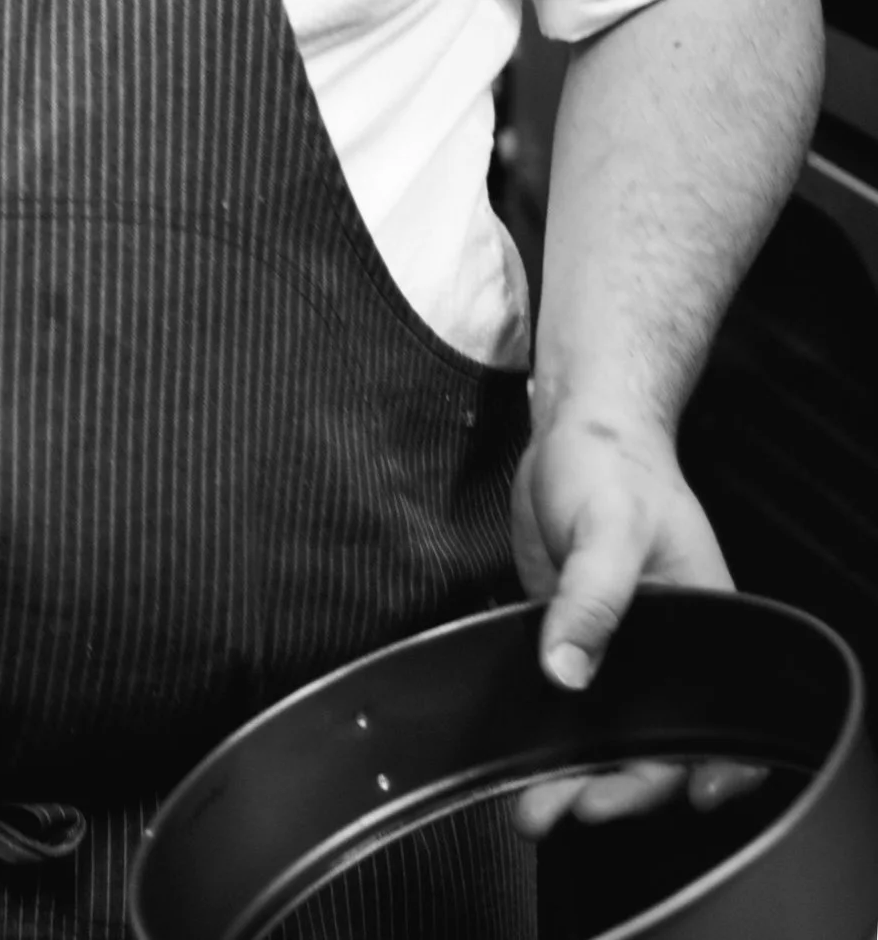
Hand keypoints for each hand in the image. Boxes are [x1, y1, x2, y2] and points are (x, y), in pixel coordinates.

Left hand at [509, 403, 761, 833]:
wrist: (573, 430)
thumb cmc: (612, 466)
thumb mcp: (610, 528)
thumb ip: (591, 599)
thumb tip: (567, 670)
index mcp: (702, 626)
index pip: (716, 717)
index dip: (707, 765)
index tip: (685, 793)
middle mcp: (663, 645)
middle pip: (653, 736)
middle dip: (617, 783)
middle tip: (566, 807)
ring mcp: (615, 642)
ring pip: (605, 725)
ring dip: (574, 767)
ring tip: (532, 806)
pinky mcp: (569, 631)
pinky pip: (565, 693)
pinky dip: (549, 729)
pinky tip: (520, 757)